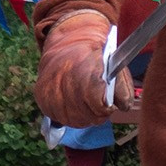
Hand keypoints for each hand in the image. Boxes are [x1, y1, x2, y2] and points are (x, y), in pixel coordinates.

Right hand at [35, 9, 131, 126]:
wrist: (65, 45)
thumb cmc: (94, 57)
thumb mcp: (114, 64)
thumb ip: (122, 86)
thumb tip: (124, 107)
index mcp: (85, 68)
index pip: (97, 103)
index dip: (106, 108)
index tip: (109, 105)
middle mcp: (64, 78)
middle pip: (86, 115)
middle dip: (97, 115)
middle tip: (101, 109)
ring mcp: (50, 88)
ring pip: (72, 120)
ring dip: (83, 118)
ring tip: (89, 109)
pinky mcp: (41, 95)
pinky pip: (57, 117)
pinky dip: (69, 116)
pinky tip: (75, 107)